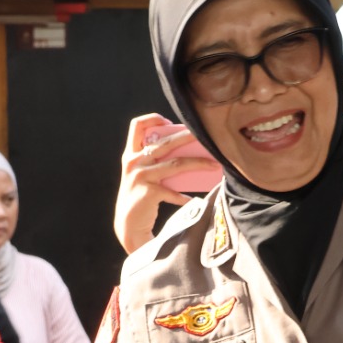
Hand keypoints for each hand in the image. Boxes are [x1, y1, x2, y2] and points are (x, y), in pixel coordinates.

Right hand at [114, 114, 217, 253]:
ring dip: (198, 164)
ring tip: (214, 165)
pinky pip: (173, 192)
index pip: (137, 125)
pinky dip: (184, 197)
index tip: (170, 121)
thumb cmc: (140, 195)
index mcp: (130, 154)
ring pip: (175, 164)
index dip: (153, 119)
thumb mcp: (141, 173)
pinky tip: (193, 200)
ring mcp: (140, 177)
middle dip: (188, 136)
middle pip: (165, 142)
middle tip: (206, 135)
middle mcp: (133, 162)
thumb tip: (186, 150)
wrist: (128, 224)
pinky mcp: (149, 193)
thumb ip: (154, 161)